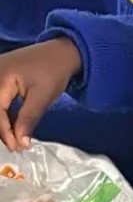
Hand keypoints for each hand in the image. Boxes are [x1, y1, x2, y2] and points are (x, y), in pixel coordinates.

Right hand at [0, 37, 83, 151]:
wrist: (59, 54)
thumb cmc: (52, 73)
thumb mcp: (41, 98)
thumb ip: (28, 120)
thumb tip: (21, 143)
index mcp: (1, 77)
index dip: (5, 131)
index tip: (16, 148)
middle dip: (1, 128)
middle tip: (15, 147)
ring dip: (2, 123)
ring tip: (15, 140)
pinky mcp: (1, 77)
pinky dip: (3, 114)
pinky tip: (13, 127)